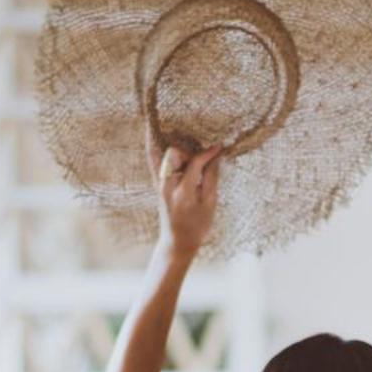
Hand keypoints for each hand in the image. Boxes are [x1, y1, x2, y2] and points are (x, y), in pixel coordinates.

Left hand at [146, 128, 221, 254]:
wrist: (177, 242)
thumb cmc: (197, 226)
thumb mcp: (209, 204)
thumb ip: (211, 178)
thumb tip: (215, 156)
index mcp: (183, 193)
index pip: (195, 164)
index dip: (208, 153)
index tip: (219, 146)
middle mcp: (167, 185)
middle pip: (175, 154)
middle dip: (190, 149)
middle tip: (202, 155)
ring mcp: (159, 183)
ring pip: (160, 153)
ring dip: (173, 144)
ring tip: (180, 132)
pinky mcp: (156, 183)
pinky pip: (152, 159)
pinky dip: (153, 145)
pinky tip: (152, 130)